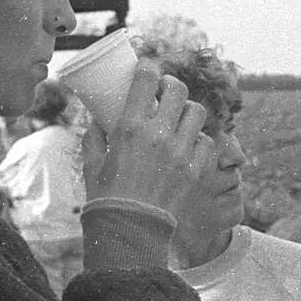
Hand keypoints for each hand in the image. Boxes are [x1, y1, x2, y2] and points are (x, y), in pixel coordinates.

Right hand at [82, 69, 211, 216]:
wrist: (130, 231)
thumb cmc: (107, 196)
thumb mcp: (92, 161)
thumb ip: (94, 135)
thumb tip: (97, 118)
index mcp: (130, 127)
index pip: (147, 78)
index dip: (149, 68)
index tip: (148, 71)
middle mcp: (158, 134)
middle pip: (178, 90)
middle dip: (172, 87)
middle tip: (167, 93)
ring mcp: (181, 152)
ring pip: (197, 113)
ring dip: (189, 113)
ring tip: (181, 120)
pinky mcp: (196, 170)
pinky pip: (208, 143)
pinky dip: (200, 141)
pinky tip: (190, 146)